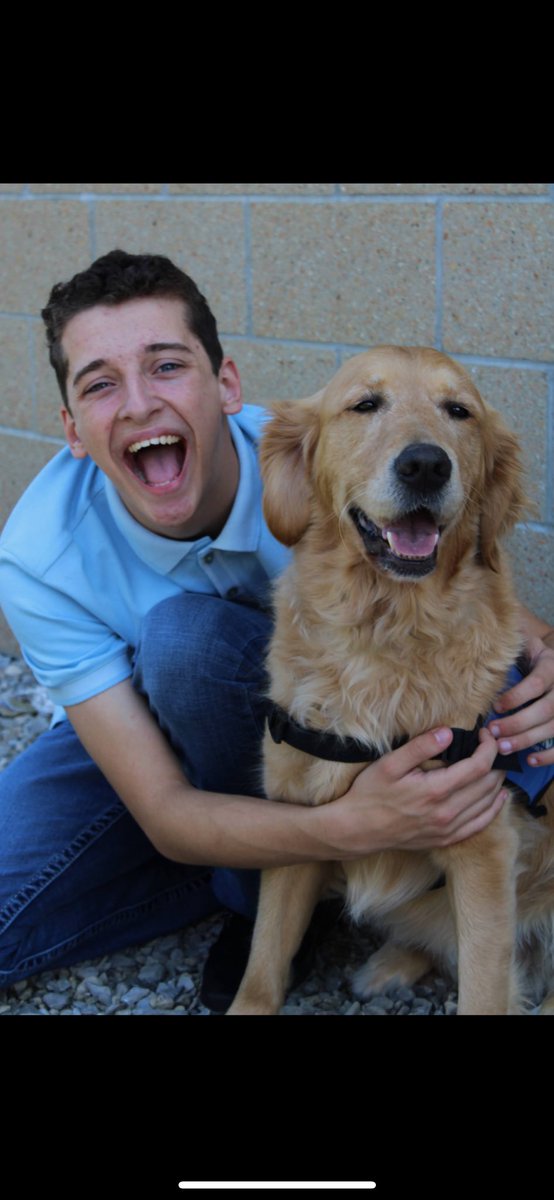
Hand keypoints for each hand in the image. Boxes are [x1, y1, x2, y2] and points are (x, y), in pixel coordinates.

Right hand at [334, 725, 506, 855]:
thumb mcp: (390, 764)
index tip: (485, 733)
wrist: (358, 829)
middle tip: (491, 745)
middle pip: (488, 784)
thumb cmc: (370, 794)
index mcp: (436, 791)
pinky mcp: (445, 840)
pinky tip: (498, 798)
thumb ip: (421, 747)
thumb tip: (448, 733)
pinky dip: (494, 809)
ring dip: (497, 782)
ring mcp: (448, 829)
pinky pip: (480, 825)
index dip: (488, 747)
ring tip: (495, 764)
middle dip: (495, 761)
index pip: (478, 766)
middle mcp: (447, 813)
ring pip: (488, 804)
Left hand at [489, 635, 553, 766]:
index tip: (496, 706)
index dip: (517, 696)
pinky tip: (530, 759)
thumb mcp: (526, 644)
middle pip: (546, 709)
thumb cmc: (532, 656)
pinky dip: (549, 755)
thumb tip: (481, 636)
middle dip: (519, 723)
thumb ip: (511, 643)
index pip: (538, 682)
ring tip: (503, 748)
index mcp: (552, 665)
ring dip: (528, 740)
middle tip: (494, 732)